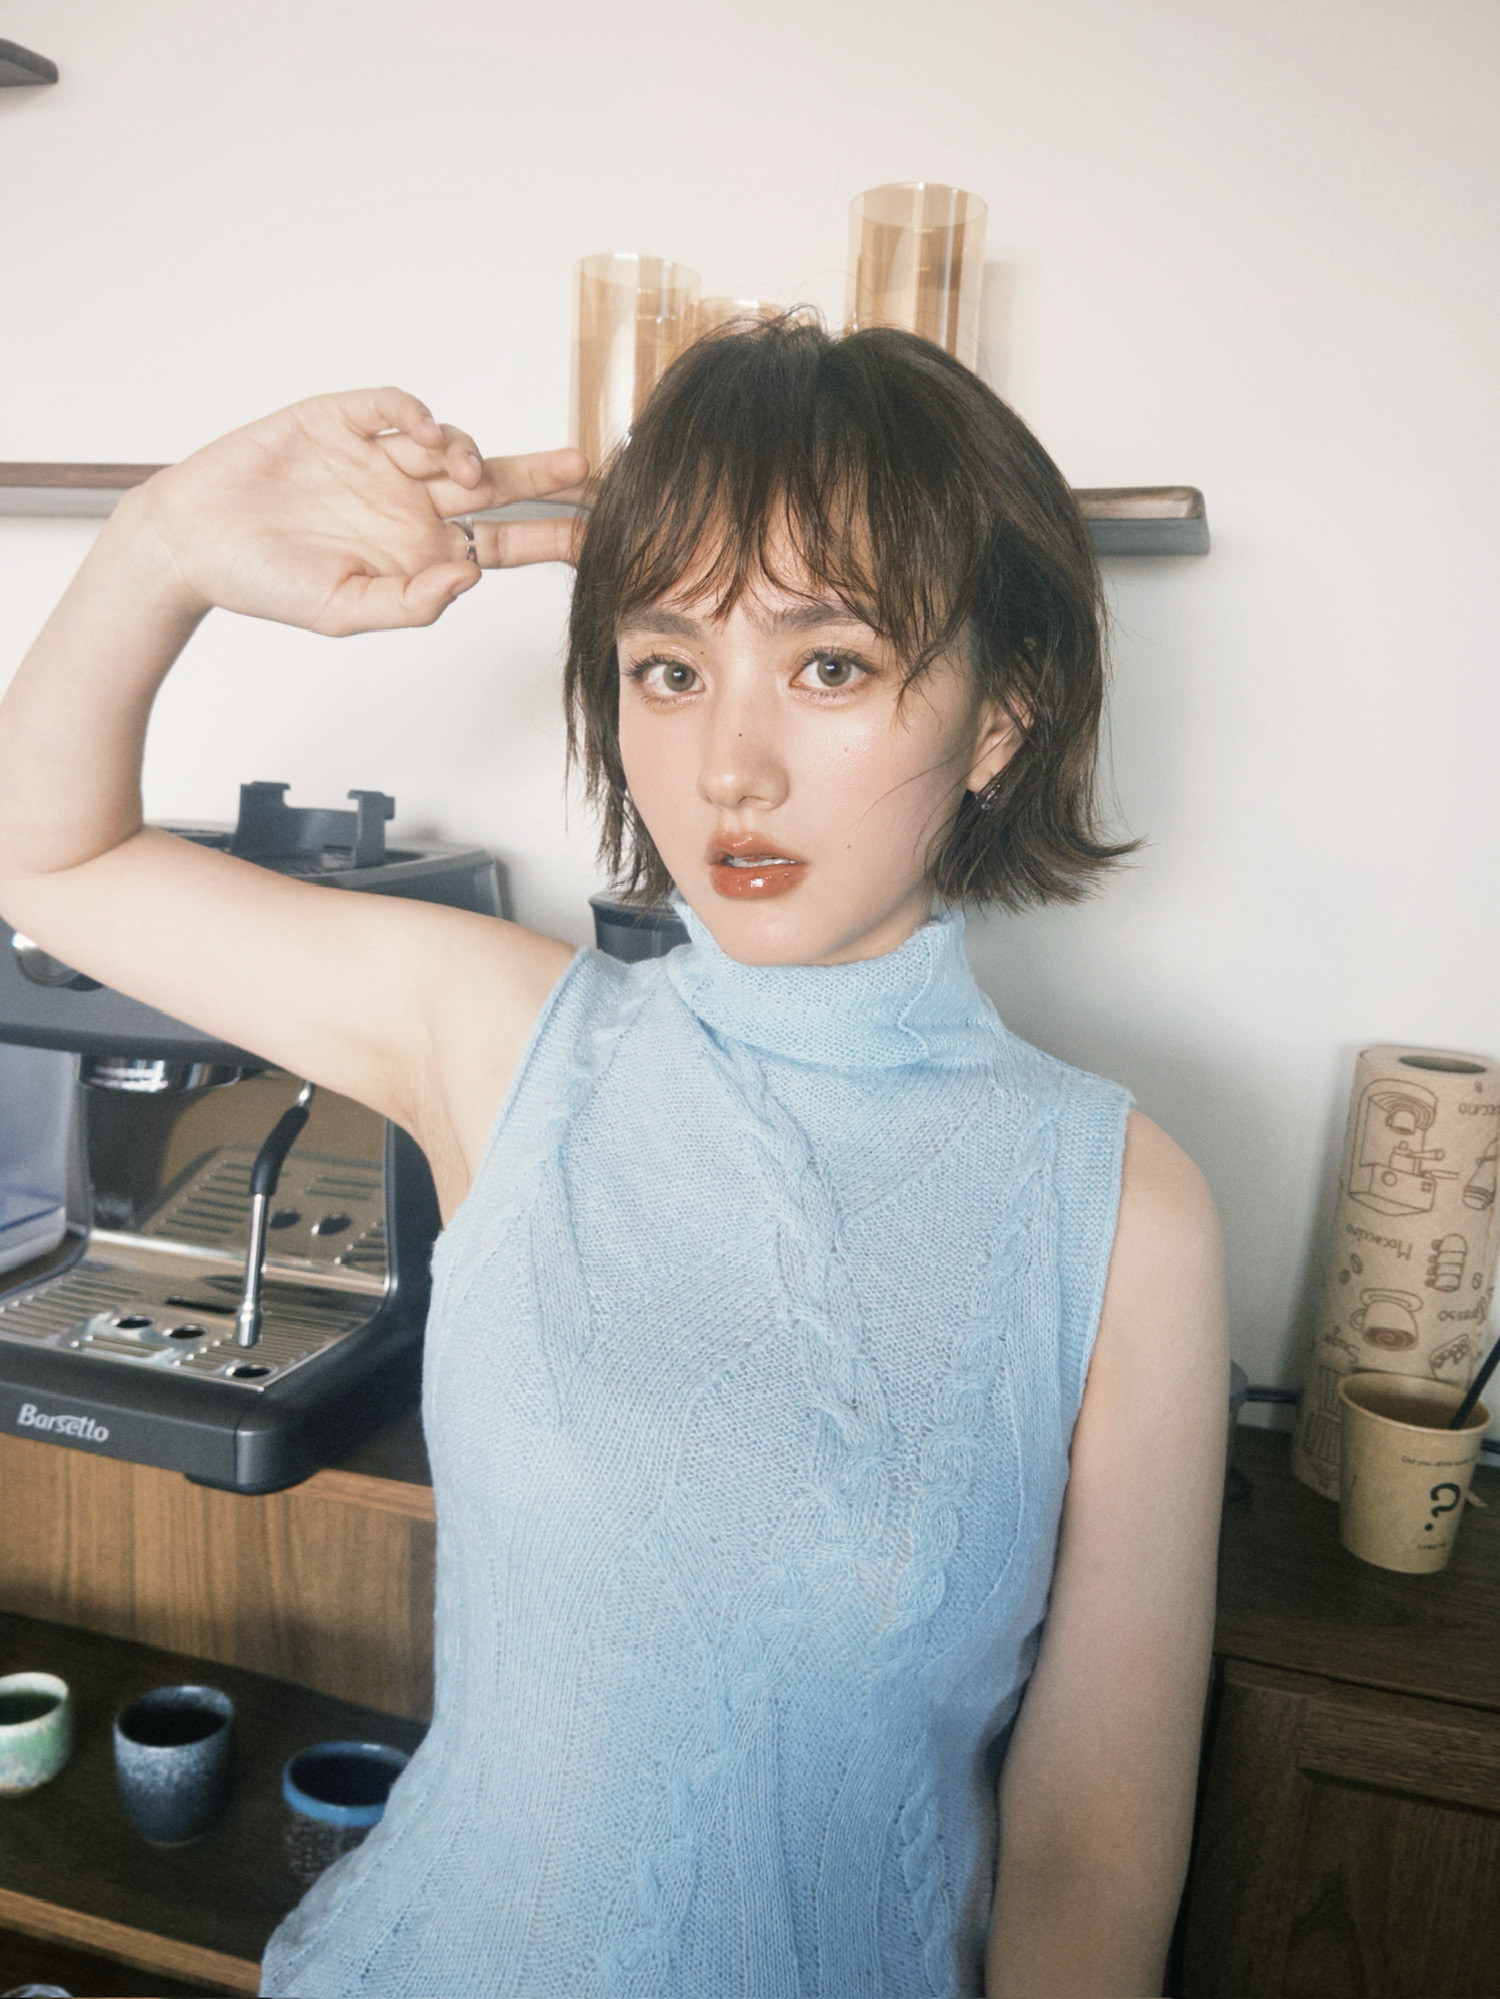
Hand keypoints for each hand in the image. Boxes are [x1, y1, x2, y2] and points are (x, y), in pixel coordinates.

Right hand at [117, 386, 587, 636]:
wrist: (194, 542)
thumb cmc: (268, 584)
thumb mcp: (346, 612)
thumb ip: (412, 600)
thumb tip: (471, 575)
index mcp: (422, 549)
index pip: (505, 540)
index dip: (552, 536)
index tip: (599, 537)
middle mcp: (411, 502)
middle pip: (497, 484)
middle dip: (544, 475)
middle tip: (587, 467)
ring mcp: (379, 459)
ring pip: (450, 444)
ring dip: (468, 452)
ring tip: (463, 470)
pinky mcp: (341, 421)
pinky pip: (393, 408)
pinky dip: (414, 414)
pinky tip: (422, 435)